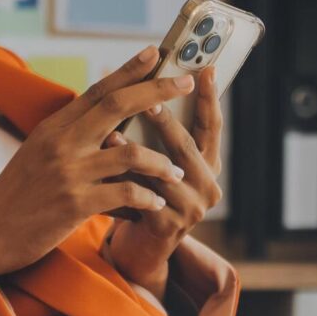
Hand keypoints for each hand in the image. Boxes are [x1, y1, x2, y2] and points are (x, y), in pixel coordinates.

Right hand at [0, 47, 193, 277]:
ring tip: (178, 172)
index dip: (130, 69)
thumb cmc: (18, 196)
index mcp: (54, 128)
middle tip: (188, 83)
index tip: (156, 52)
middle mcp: (61, 143)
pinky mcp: (75, 203)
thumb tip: (112, 127)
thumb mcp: (39, 155)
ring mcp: (69, 172)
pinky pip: (125, 193)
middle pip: (119, 105)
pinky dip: (147, 198)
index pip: (98, 90)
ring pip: (130, 153)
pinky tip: (157, 204)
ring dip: (161, 162)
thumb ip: (72, 138)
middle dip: (158, 91)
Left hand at [105, 66, 224, 297]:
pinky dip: (121, 181)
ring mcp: (191, 209)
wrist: (142, 246)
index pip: (212, 125)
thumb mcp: (160, 161)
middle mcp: (208, 185)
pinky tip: (103, 169)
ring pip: (162, 171)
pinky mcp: (168, 226)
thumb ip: (162, 133)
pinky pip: (142, 196)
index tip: (206, 69)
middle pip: (187, 145)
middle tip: (146, 100)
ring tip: (111, 133)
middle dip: (165, 121)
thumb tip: (148, 78)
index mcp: (208, 163)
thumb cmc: (147, 191)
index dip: (210, 98)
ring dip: (135, 151)